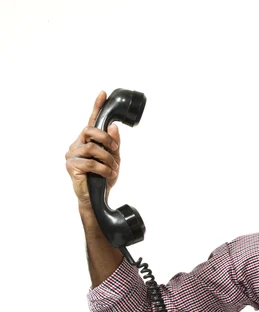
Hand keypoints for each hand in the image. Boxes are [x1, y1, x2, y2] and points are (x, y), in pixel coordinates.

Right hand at [65, 91, 120, 209]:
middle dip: (106, 139)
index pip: (92, 121)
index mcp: (87, 141)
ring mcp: (72, 155)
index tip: (103, 94)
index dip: (96, 107)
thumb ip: (114, 143)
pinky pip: (91, 162)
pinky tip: (109, 174)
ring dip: (108, 159)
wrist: (98, 197)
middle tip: (115, 150)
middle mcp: (77, 144)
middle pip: (90, 130)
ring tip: (113, 168)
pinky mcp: (71, 166)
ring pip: (93, 148)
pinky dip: (104, 168)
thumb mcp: (114, 159)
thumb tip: (113, 126)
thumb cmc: (104, 178)